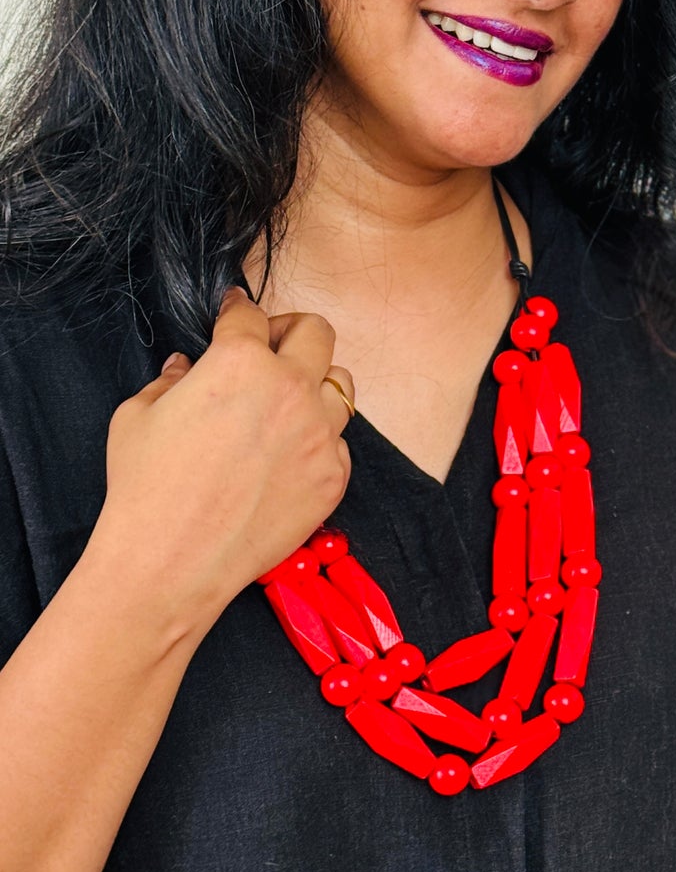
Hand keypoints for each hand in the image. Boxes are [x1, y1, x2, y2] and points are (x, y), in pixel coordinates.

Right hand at [96, 287, 356, 625]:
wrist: (172, 561)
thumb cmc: (146, 487)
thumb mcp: (137, 417)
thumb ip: (170, 381)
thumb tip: (187, 367)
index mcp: (240, 362)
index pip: (250, 315)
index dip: (237, 310)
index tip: (236, 312)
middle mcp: (291, 389)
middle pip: (317, 332)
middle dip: (291, 330)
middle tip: (271, 345)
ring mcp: (319, 434)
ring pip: (340, 385)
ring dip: (315, 382)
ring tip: (287, 400)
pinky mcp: (333, 476)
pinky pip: (338, 442)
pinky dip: (318, 439)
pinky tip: (288, 453)